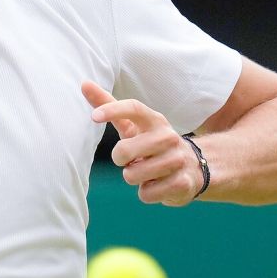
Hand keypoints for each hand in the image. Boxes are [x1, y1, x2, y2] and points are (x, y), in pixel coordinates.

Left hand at [81, 81, 202, 205]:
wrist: (192, 168)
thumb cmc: (151, 143)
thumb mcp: (132, 125)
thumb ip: (108, 105)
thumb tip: (84, 83)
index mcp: (154, 120)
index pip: (134, 108)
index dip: (112, 110)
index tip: (94, 116)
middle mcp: (168, 137)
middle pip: (123, 150)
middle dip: (119, 159)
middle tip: (131, 159)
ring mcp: (177, 159)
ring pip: (132, 175)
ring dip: (133, 177)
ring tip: (147, 171)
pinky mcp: (182, 183)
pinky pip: (146, 193)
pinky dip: (145, 193)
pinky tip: (157, 184)